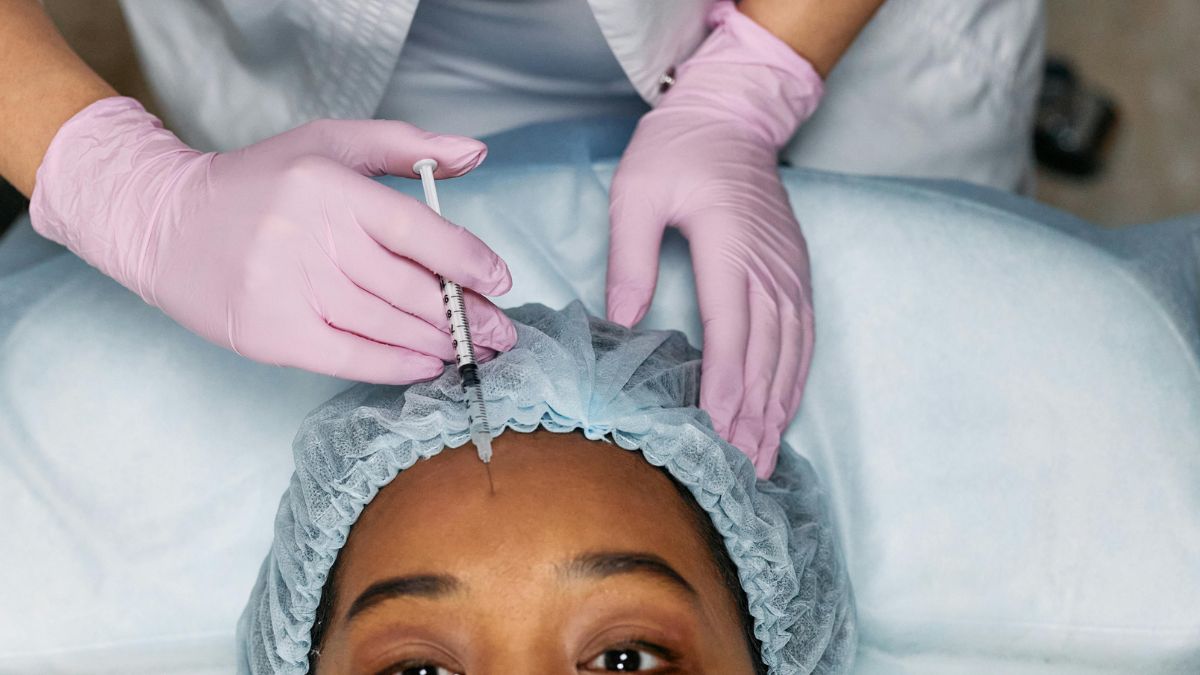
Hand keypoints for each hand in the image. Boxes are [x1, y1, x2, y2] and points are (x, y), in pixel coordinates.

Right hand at [30, 98, 514, 382]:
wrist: (166, 223)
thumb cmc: (262, 182)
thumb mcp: (330, 144)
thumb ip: (407, 147)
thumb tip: (477, 155)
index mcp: (331, 186)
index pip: (420, 231)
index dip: (469, 261)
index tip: (500, 282)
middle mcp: (312, 237)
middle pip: (410, 288)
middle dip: (467, 315)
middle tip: (502, 333)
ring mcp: (290, 289)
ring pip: (387, 325)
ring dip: (440, 343)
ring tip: (472, 349)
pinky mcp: (272, 333)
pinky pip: (351, 357)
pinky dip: (397, 365)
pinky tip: (428, 364)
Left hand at [605, 1, 823, 476]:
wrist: (731, 114)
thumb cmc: (677, 149)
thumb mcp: (636, 193)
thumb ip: (630, 259)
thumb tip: (621, 325)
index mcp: (730, 245)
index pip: (731, 331)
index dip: (726, 388)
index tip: (717, 434)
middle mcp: (768, 264)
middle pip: (765, 354)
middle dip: (752, 417)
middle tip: (739, 471)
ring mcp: (789, 269)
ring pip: (789, 352)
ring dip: (777, 408)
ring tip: (762, 459)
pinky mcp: (795, 270)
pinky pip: (803, 335)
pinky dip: (794, 379)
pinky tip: (783, 411)